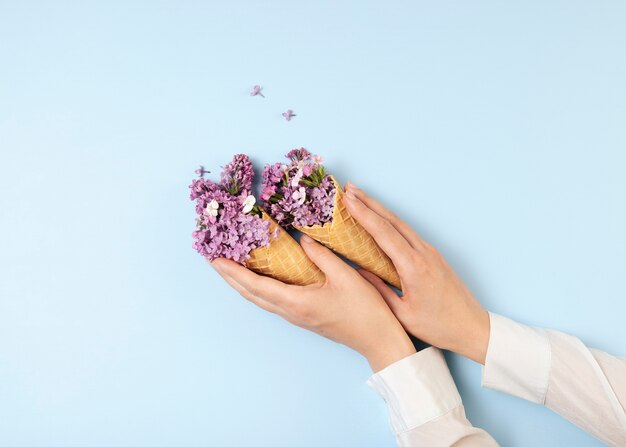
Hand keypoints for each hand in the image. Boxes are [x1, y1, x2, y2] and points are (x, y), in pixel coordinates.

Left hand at [211, 235, 415, 371]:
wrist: (377, 339)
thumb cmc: (365, 310)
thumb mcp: (345, 276)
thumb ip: (321, 255)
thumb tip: (302, 239)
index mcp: (297, 302)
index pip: (255, 285)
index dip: (233, 272)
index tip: (215, 259)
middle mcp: (291, 312)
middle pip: (251, 294)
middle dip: (230, 277)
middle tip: (214, 259)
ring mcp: (296, 317)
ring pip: (260, 300)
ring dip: (242, 284)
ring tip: (231, 267)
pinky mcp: (303, 317)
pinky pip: (272, 301)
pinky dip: (258, 288)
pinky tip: (260, 278)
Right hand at [343, 183, 489, 363]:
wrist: (471, 327)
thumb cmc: (438, 327)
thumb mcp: (402, 315)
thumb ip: (379, 291)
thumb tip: (358, 273)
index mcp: (414, 268)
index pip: (384, 233)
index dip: (364, 214)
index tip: (347, 200)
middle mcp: (423, 253)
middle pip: (392, 220)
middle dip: (369, 202)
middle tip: (348, 189)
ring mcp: (430, 252)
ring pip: (400, 224)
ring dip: (379, 209)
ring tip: (359, 198)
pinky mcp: (432, 256)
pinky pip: (407, 233)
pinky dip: (389, 222)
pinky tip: (379, 219)